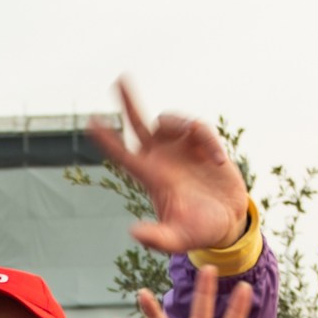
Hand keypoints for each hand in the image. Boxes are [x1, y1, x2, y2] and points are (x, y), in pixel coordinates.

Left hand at [87, 79, 249, 253]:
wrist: (226, 222)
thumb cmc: (197, 232)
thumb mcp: (177, 239)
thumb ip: (157, 238)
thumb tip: (135, 233)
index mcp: (150, 176)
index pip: (122, 154)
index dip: (106, 139)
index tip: (91, 122)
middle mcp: (160, 157)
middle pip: (138, 123)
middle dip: (128, 101)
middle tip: (119, 79)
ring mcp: (179, 147)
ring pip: (170, 120)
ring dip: (186, 129)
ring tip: (214, 159)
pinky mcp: (200, 142)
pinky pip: (199, 128)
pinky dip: (210, 142)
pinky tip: (220, 162)